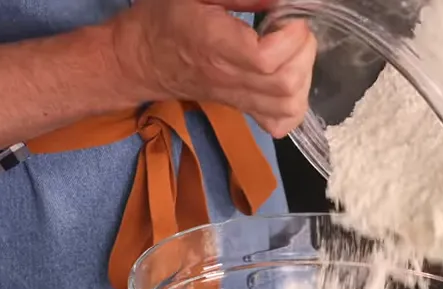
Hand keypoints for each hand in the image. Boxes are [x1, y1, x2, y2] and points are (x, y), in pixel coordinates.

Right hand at [110, 0, 315, 136]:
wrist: (139, 58)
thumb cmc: (163, 19)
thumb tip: (281, 0)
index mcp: (214, 46)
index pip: (266, 60)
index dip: (290, 38)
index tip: (289, 17)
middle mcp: (227, 78)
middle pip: (285, 84)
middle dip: (303, 51)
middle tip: (294, 29)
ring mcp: (236, 97)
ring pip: (289, 105)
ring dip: (304, 75)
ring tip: (294, 51)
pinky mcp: (240, 107)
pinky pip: (279, 122)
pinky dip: (295, 105)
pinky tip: (290, 81)